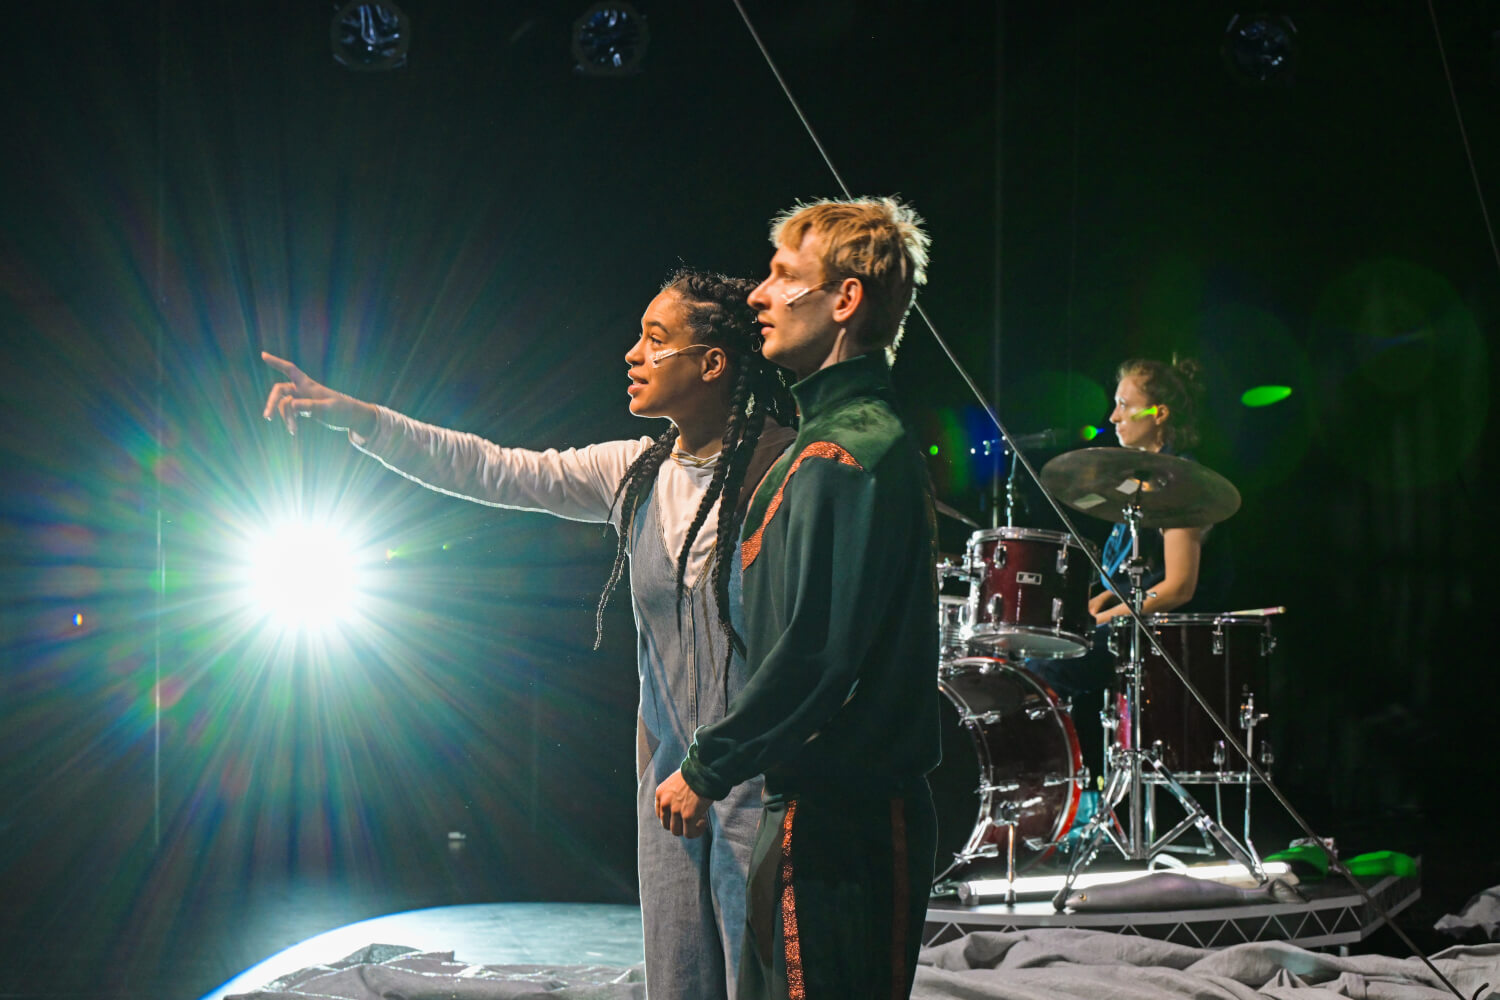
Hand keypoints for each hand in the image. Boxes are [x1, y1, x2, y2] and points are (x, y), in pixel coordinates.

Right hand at [261, 352, 376, 436]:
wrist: (352, 417)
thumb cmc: (343, 410)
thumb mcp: (328, 408)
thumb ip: (311, 406)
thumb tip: (292, 405)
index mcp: (309, 385)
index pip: (290, 370)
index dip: (276, 362)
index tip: (263, 355)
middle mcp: (303, 390)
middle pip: (280, 390)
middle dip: (272, 402)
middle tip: (267, 417)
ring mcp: (302, 399)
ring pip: (285, 405)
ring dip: (286, 418)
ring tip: (293, 431)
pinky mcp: (304, 409)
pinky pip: (290, 413)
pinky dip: (290, 421)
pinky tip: (293, 431)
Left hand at [654, 769, 709, 838]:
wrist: (706, 768)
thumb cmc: (696, 773)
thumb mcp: (677, 781)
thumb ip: (673, 794)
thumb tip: (680, 808)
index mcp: (660, 793)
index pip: (661, 814)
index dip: (673, 817)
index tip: (684, 814)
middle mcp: (665, 802)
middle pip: (667, 825)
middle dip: (679, 824)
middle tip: (692, 818)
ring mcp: (675, 810)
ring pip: (677, 831)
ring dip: (687, 829)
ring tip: (699, 821)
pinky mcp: (688, 816)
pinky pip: (689, 833)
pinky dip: (696, 831)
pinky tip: (703, 823)